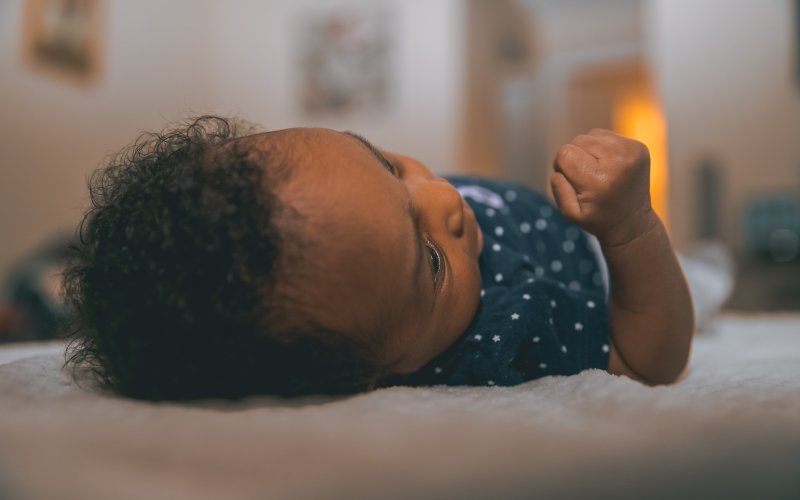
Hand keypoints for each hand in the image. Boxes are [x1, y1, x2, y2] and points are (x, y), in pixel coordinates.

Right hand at [550, 128, 656, 246]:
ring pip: (592, 135)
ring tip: (598, 170)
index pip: (565, 153)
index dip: (561, 165)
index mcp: (599, 180)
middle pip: (578, 140)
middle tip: (586, 177)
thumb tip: (559, 170)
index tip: (571, 180)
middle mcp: (618, 161)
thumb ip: (559, 190)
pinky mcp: (639, 147)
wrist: (632, 223)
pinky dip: (603, 148)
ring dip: (589, 150)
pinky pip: (607, 136)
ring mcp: (632, 151)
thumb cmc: (598, 218)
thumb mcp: (571, 214)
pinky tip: (609, 165)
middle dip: (575, 156)